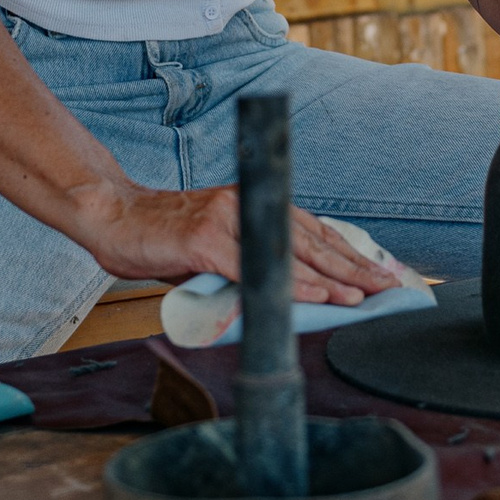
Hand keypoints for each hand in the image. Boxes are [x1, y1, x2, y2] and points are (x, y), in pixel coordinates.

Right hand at [73, 183, 403, 305]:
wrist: (114, 219)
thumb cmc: (163, 237)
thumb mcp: (216, 245)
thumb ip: (249, 258)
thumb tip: (289, 287)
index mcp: (254, 203)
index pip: (312, 230)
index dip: (347, 253)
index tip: (377, 273)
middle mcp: (247, 205)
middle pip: (311, 240)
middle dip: (352, 267)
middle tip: (386, 287)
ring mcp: (227, 221)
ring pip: (289, 253)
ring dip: (330, 277)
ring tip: (361, 296)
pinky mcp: (206, 241)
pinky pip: (255, 267)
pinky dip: (288, 283)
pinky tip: (314, 297)